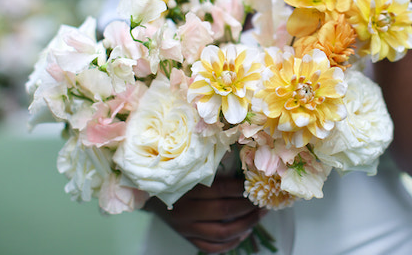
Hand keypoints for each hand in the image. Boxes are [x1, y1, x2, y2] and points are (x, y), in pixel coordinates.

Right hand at [145, 176, 264, 253]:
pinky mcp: (186, 238)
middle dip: (248, 208)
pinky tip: (243, 234)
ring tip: (258, 217)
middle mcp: (185, 210)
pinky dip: (230, 244)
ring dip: (245, 225)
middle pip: (224, 212)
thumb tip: (243, 165)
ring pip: (221, 233)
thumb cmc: (172, 175)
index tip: (256, 183)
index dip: (242, 188)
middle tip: (263, 202)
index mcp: (186, 188)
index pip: (221, 189)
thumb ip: (210, 168)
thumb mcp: (188, 168)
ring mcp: (185, 228)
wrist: (147, 194)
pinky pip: (211, 248)